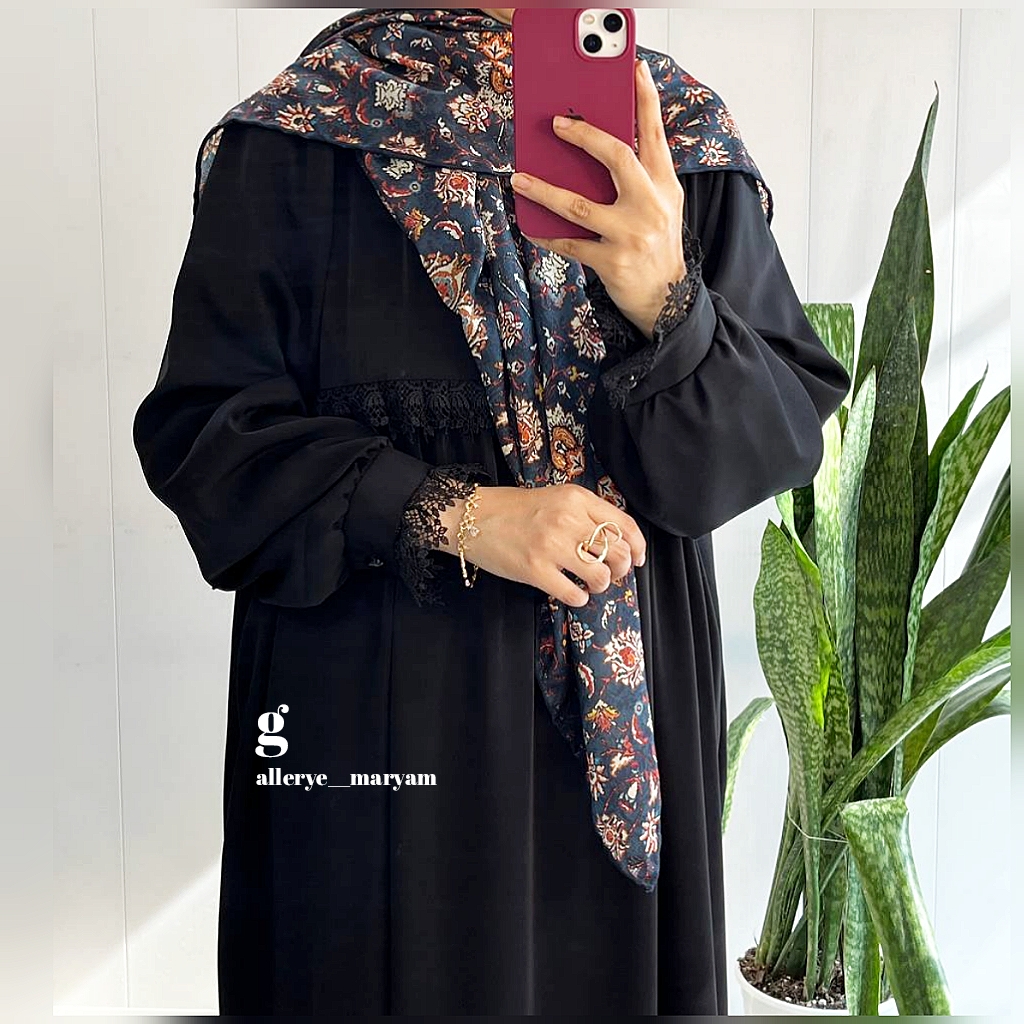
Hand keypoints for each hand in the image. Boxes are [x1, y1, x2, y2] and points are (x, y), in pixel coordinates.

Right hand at [437, 484, 645, 606]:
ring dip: (601, 585)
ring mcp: (551, 545)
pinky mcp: (534, 570)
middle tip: (610, 574)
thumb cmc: (515, 509)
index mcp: (576, 499)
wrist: (472, 518)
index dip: (638, 547)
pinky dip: (579, 598)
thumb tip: (618, 542)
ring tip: (589, 584)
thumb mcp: (556, 498)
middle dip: (621, 569)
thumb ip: (585, 514)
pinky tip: (573, 593)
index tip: (638, 559)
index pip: (624, 525)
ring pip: (600, 574)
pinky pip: (573, 593)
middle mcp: (568, 519)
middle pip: (617, 552)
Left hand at [509, 57, 686, 340]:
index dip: (646, 100)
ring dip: (544, 190)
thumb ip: (639, 176)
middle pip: (617, 158)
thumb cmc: (656, 243)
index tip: (636, 68)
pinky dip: (548, 234)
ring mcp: (632, 234)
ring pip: (580, 205)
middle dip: (585, 136)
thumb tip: (594, 146)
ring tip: (520, 178)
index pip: (656, 134)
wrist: (669, 300)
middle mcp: (651, 205)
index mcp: (665, 185)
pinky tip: (531, 226)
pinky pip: (571, 244)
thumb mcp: (661, 205)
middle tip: (558, 124)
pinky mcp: (613, 262)